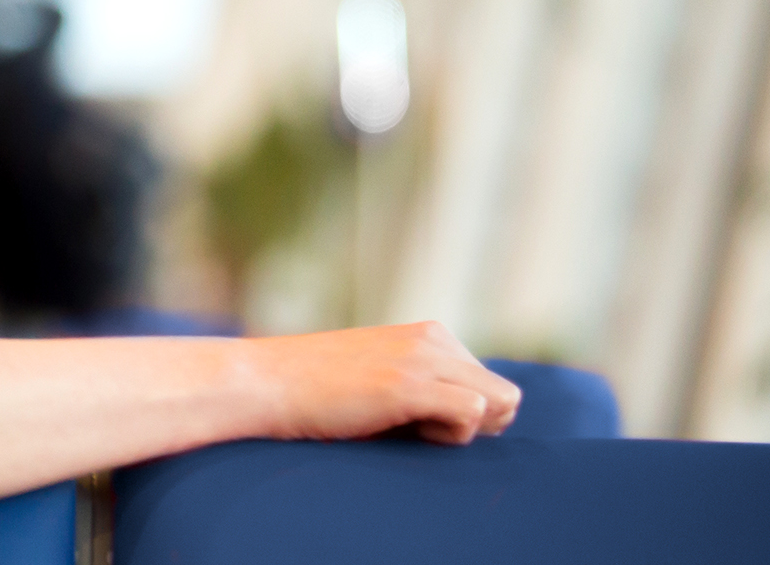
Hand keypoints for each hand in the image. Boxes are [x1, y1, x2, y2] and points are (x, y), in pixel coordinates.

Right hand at [244, 321, 521, 445]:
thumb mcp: (380, 376)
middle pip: (505, 396)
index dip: (466, 416)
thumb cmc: (315, 392)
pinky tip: (403, 428)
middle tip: (418, 428)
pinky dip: (449, 435)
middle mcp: (433, 339)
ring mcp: (422, 359)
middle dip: (475, 424)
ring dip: (463, 430)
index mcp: (429, 335)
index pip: (490, 385)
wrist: (263, 382)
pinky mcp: (408, 384)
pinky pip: (474, 413)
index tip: (419, 419)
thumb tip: (471, 420)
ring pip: (499, 403)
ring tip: (407, 427)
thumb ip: (422, 385)